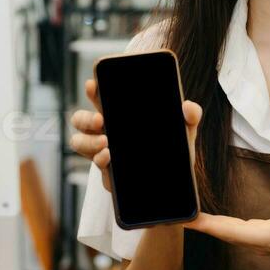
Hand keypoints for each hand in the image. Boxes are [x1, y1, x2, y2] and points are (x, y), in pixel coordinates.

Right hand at [69, 79, 201, 195]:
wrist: (175, 185)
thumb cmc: (174, 150)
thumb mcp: (184, 131)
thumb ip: (190, 117)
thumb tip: (188, 107)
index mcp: (121, 115)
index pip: (100, 98)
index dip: (92, 90)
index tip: (92, 84)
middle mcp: (106, 131)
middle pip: (80, 120)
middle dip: (85, 118)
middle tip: (100, 119)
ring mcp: (103, 152)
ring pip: (79, 142)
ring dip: (87, 141)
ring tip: (105, 143)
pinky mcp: (108, 172)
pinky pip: (95, 163)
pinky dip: (99, 159)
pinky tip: (108, 158)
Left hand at [186, 207, 269, 260]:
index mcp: (269, 238)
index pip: (232, 232)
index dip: (209, 227)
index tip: (187, 221)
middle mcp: (260, 241)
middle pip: (224, 234)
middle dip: (200, 226)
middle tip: (174, 215)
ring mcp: (260, 238)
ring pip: (227, 232)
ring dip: (206, 226)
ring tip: (185, 216)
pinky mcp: (262, 232)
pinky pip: (234, 229)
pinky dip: (219, 223)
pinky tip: (208, 219)